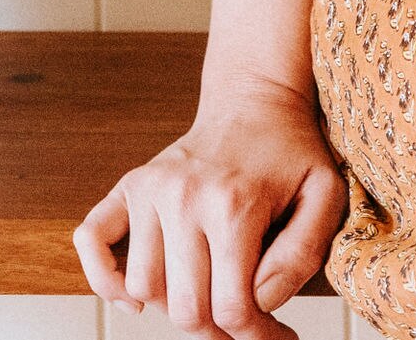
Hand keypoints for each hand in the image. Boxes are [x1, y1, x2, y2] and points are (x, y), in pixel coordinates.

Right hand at [72, 68, 345, 331]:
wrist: (255, 100)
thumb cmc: (293, 153)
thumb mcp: (325, 196)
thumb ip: (302, 254)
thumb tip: (260, 300)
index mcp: (235, 204)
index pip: (232, 308)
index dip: (257, 337)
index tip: (277, 336)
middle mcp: (184, 197)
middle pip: (186, 309)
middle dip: (219, 330)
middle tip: (244, 321)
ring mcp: (150, 190)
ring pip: (143, 288)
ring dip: (175, 305)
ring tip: (209, 291)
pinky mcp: (129, 185)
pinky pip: (91, 241)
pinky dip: (105, 278)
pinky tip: (139, 294)